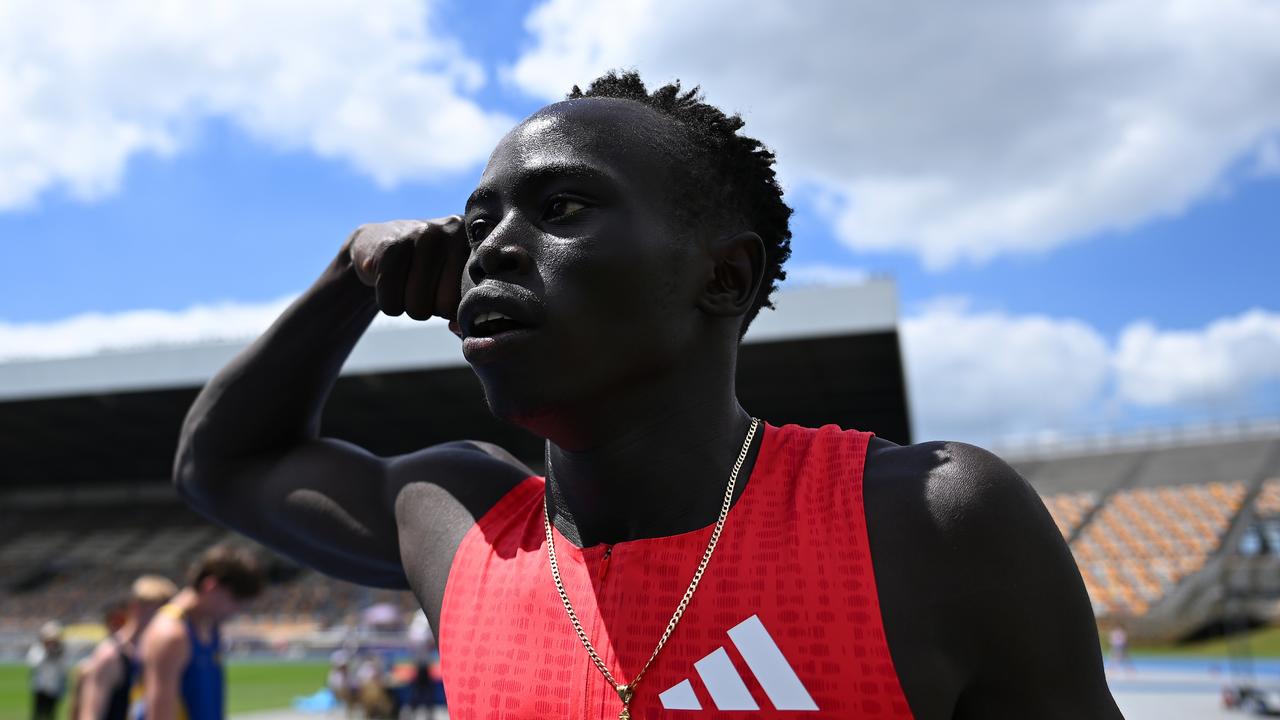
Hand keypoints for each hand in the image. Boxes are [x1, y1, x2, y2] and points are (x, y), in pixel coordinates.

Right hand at [344, 216, 467, 320]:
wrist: (378, 240)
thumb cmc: (426, 269)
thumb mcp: (453, 279)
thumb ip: (465, 303)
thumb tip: (458, 328)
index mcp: (475, 243)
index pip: (472, 300)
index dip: (454, 309)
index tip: (444, 293)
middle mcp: (453, 232)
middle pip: (446, 306)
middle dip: (432, 309)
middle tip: (424, 289)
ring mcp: (423, 235)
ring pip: (418, 307)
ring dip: (409, 307)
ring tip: (408, 284)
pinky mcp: (391, 246)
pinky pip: (391, 302)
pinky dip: (389, 304)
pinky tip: (391, 283)